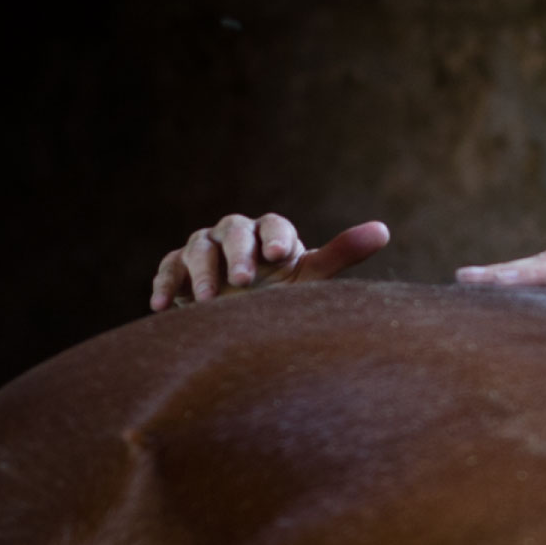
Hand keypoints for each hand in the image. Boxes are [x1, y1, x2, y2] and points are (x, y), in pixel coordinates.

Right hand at [150, 215, 390, 311]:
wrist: (239, 319)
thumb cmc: (281, 296)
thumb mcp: (310, 279)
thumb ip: (341, 254)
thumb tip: (384, 230)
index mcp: (271, 235)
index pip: (273, 226)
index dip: (277, 237)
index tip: (281, 256)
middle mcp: (235, 235)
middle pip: (233, 232)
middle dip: (238, 255)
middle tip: (244, 283)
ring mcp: (203, 249)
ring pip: (198, 248)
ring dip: (201, 273)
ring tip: (207, 301)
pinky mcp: (176, 268)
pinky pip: (167, 269)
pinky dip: (165, 285)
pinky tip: (161, 307)